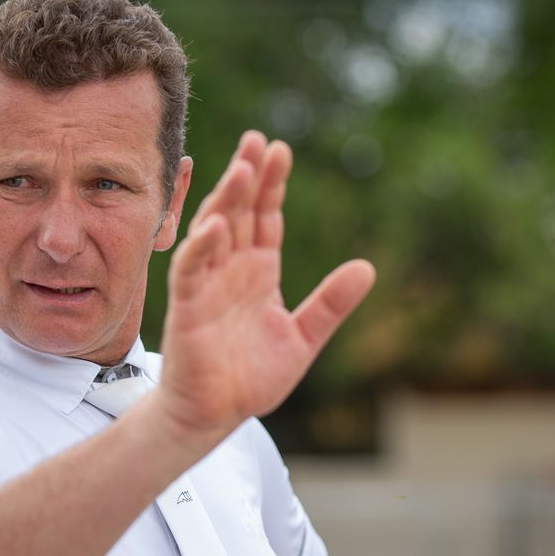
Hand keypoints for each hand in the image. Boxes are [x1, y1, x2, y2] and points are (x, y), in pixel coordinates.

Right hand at [157, 130, 374, 436]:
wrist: (215, 415)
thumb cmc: (251, 377)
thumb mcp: (302, 337)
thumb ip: (330, 305)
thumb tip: (367, 267)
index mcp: (259, 274)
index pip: (266, 220)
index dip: (272, 186)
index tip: (280, 150)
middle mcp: (231, 272)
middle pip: (240, 214)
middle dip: (248, 178)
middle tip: (258, 141)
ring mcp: (207, 286)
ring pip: (214, 233)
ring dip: (227, 200)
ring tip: (243, 168)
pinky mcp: (187, 308)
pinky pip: (191, 271)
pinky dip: (201, 248)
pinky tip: (217, 224)